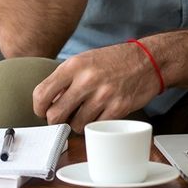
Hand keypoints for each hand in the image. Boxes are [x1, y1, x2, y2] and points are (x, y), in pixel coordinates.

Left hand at [33, 42, 161, 132]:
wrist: (148, 60)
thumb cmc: (114, 61)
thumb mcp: (85, 60)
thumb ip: (65, 79)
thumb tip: (48, 103)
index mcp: (74, 65)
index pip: (42, 94)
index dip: (39, 108)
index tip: (44, 111)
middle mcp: (86, 80)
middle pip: (55, 115)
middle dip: (57, 120)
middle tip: (64, 116)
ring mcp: (103, 95)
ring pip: (75, 125)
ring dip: (78, 123)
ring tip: (87, 112)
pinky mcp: (118, 108)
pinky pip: (95, 127)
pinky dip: (95, 125)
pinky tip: (101, 114)